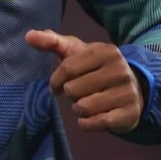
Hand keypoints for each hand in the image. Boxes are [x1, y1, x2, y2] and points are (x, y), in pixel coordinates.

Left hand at [25, 29, 143, 132]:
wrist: (132, 89)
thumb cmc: (94, 68)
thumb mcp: (75, 52)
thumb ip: (51, 42)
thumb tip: (28, 35)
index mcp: (105, 51)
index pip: (67, 68)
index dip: (56, 80)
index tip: (56, 86)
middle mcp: (120, 70)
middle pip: (73, 90)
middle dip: (70, 95)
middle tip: (80, 93)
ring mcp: (128, 92)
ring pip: (83, 108)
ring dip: (78, 109)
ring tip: (86, 103)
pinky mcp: (130, 114)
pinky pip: (97, 123)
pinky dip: (87, 124)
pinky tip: (89, 118)